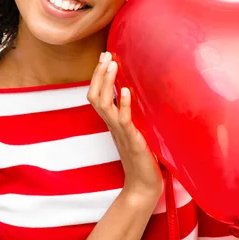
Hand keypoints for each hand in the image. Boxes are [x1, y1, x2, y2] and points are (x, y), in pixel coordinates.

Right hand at [87, 51, 162, 200]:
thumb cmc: (142, 157)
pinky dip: (124, 104)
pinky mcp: (132, 140)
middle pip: (95, 95)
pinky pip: (124, 120)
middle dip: (99, 74)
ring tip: (113, 65)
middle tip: (105, 54)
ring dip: (107, 83)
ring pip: (104, 104)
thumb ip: (131, 114)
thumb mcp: (135, 130)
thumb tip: (134, 93)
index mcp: (112, 121)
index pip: (96, 94)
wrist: (144, 185)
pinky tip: (127, 91)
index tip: (104, 56)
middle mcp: (112, 124)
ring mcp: (120, 132)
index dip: (98, 76)